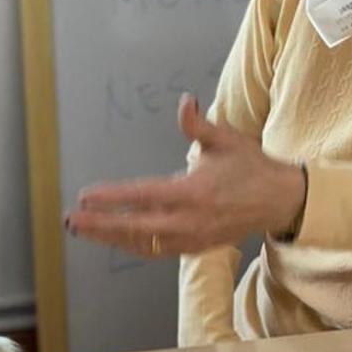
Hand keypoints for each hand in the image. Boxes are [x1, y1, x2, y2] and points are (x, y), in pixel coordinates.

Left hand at [64, 93, 305, 256]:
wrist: (281, 202)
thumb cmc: (251, 167)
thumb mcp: (227, 140)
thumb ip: (198, 124)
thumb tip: (184, 101)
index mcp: (195, 192)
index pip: (144, 196)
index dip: (113, 198)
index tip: (86, 197)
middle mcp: (190, 220)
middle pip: (135, 227)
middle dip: (100, 225)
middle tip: (70, 219)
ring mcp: (192, 238)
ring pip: (142, 243)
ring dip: (109, 237)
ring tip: (81, 228)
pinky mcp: (195, 248)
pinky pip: (156, 250)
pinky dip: (130, 244)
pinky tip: (110, 237)